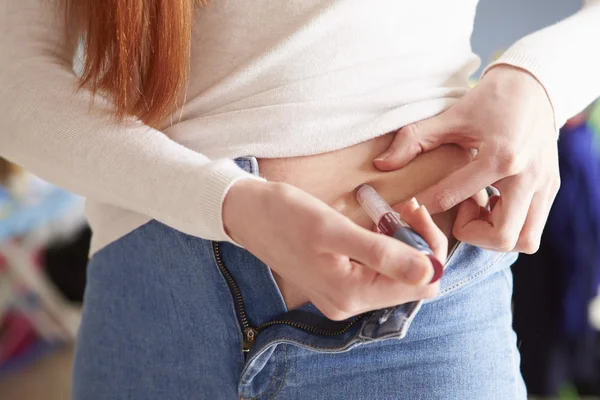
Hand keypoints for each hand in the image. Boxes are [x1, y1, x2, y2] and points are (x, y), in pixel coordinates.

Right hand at [222, 179, 446, 319]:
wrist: (246, 213)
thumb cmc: (284, 216)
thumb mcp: (334, 229)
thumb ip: (382, 253)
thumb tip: (429, 272)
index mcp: (351, 295)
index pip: (421, 284)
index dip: (429, 249)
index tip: (416, 213)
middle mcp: (349, 304)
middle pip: (410, 282)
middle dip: (416, 243)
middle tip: (404, 207)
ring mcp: (342, 296)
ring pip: (394, 276)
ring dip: (400, 242)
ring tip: (389, 212)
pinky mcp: (336, 283)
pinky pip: (375, 271)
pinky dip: (383, 246)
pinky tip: (375, 224)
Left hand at [373, 65, 559, 253]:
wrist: (534, 85)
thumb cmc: (489, 100)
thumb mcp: (450, 117)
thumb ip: (413, 140)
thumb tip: (382, 165)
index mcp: (500, 156)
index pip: (451, 198)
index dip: (422, 208)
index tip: (408, 209)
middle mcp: (527, 177)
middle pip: (500, 237)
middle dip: (471, 233)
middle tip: (459, 210)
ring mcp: (544, 185)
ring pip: (523, 240)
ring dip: (494, 235)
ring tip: (478, 210)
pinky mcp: (552, 189)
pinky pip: (532, 229)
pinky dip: (509, 227)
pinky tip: (493, 204)